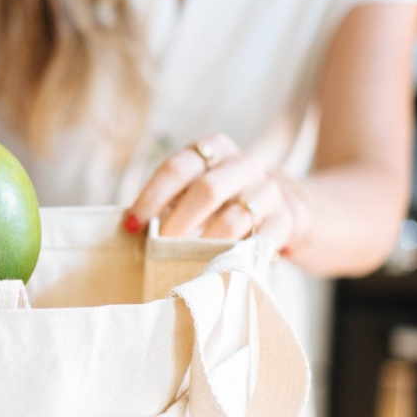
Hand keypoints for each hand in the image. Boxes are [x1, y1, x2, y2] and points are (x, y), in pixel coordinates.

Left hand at [126, 133, 297, 249]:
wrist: (278, 206)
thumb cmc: (219, 200)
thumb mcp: (194, 189)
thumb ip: (167, 203)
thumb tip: (131, 230)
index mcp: (214, 148)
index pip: (177, 168)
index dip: (151, 198)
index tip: (132, 226)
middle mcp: (244, 163)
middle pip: (207, 190)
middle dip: (178, 224)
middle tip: (158, 249)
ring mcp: (268, 190)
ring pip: (233, 219)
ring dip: (204, 245)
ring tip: (183, 263)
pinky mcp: (285, 220)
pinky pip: (258, 242)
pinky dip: (235, 257)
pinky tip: (217, 268)